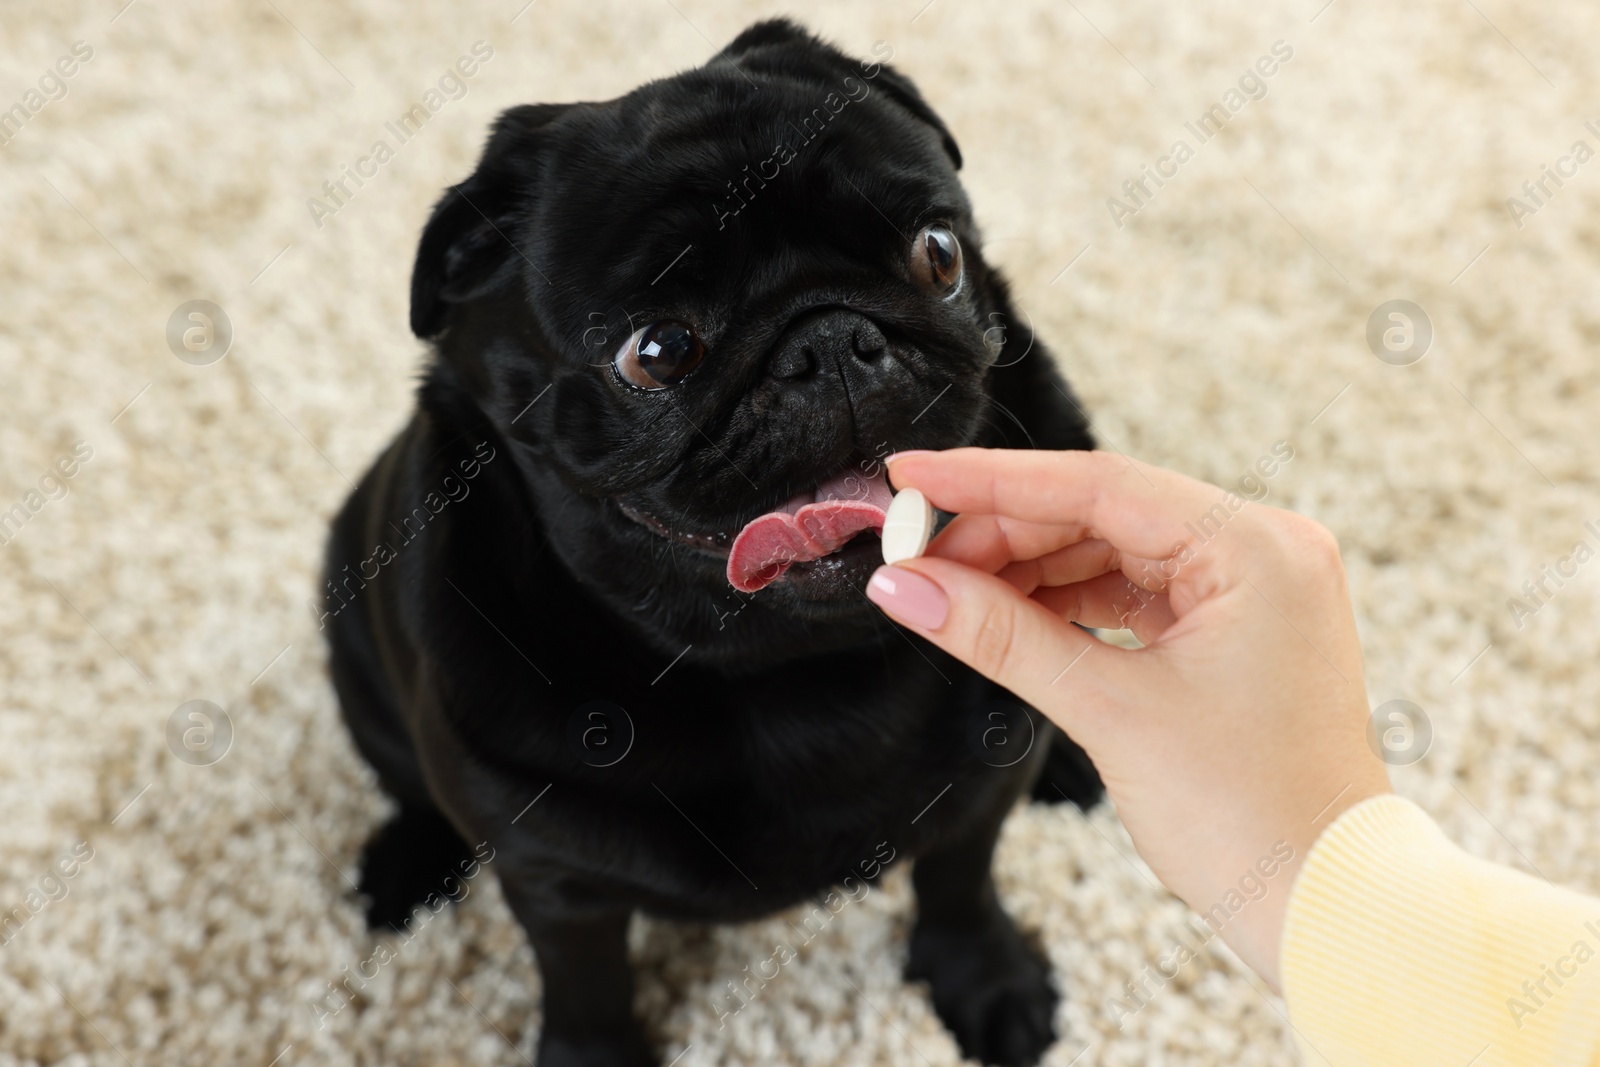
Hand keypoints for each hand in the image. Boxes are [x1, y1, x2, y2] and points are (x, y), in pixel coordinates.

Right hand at [866, 448, 1390, 989]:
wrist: (1324, 906)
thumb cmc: (1251, 816)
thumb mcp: (1109, 710)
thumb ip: (1000, 634)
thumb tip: (906, 585)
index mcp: (1255, 548)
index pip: (1099, 484)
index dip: (991, 480)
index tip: (913, 475)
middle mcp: (1262, 551)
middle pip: (1101, 514)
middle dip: (1002, 534)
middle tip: (914, 556)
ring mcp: (1251, 590)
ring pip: (1111, 552)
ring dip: (1028, 571)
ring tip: (948, 591)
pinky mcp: (1233, 630)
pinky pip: (1134, 593)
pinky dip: (1067, 604)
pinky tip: (1006, 615)